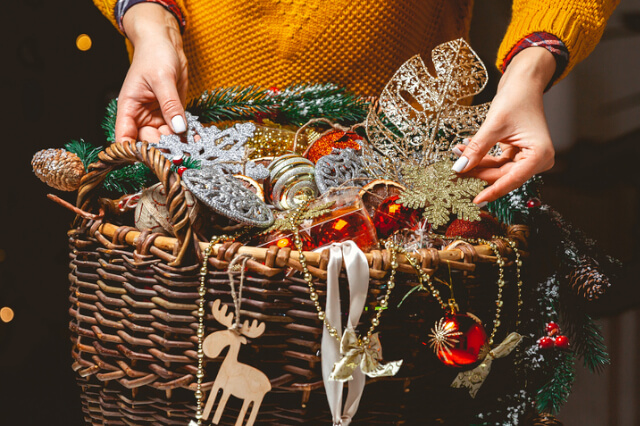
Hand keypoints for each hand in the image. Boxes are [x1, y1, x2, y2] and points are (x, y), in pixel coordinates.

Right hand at [116, 3, 187, 142]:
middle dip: (163, 150)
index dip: (133, 151)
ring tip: (194, 150)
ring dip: (179, 146)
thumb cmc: (155, 54)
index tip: (149, 158)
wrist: (166, 43)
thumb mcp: (162, 79)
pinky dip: (189, 136)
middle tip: (180, 155)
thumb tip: (178, 128)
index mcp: (129, 108)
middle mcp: (142, 117)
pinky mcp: (173, 115)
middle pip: (148, 143)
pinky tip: (199, 140)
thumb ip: (170, 105)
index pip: (125, 137)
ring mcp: (158, 117)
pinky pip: (180, 131)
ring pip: (166, 139)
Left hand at [451, 47, 556, 203]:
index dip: (492, 191)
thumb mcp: (494, 125)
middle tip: (454, 174)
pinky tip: (464, 151)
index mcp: (540, 155)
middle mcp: (537, 160)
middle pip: (503, 176)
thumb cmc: (517, 98)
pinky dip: (481, 158)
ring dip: (476, 164)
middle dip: (478, 173)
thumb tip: (460, 168)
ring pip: (497, 170)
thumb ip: (477, 149)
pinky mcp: (518, 154)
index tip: (475, 201)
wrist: (524, 82)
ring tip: (456, 156)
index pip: (512, 180)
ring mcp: (528, 157)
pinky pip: (497, 162)